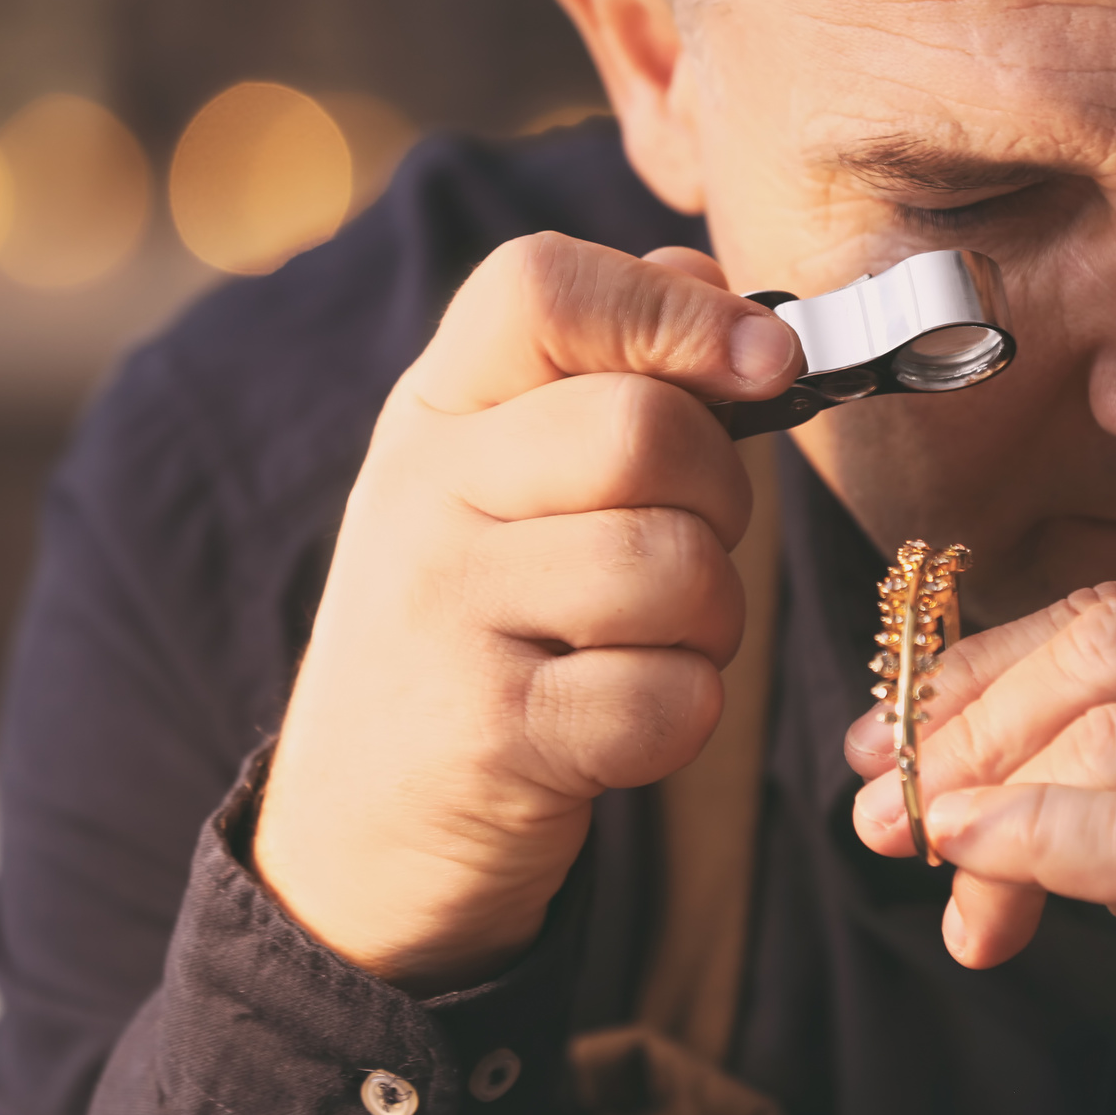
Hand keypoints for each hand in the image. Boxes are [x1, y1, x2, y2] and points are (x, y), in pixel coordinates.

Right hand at [255, 233, 799, 993]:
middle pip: (647, 432)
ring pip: (680, 567)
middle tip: (690, 543)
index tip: (759, 365)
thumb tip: (730, 295)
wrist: (356, 829)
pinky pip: (675, 696)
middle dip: (722, 495)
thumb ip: (600, 369)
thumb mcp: (493, 474)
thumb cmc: (474, 622)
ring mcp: (447, 615)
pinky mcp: (494, 737)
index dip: (675, 310)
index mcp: (432, 407)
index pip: (540, 285)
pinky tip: (624, 719)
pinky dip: (686, 712)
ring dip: (713, 617)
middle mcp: (421, 493)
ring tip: (652, 640)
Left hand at [846, 579, 1115, 1114]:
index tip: (894, 736)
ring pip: (1111, 738)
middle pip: (1111, 648)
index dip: (990, 666)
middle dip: (973, 721)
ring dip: (989, 810)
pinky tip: (976, 870)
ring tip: (950, 890)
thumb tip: (926, 749)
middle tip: (889, 807)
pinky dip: (1028, 842)